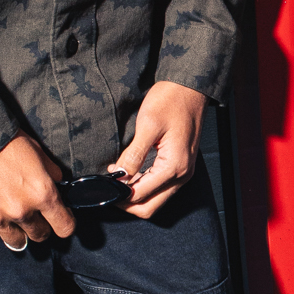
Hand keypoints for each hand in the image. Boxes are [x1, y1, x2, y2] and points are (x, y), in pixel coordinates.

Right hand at [0, 135, 74, 247]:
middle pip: (40, 236)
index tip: (61, 218)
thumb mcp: (39, 154)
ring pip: (17, 242)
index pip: (65, 227)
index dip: (65, 223)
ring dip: (19, 232)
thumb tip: (59, 188)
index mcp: (42, 194)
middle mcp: (21, 211)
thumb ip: (52, 175)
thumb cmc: (8, 142)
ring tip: (14, 219)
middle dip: (41, 226)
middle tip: (35, 214)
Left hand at [113, 81, 205, 219]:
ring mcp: (184, 171)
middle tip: (108, 189)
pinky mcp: (182, 165)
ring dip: (135, 195)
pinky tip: (131, 174)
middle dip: (127, 203)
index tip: (103, 185)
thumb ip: (133, 155)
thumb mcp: (148, 125)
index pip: (141, 195)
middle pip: (150, 207)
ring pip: (156, 199)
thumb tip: (119, 177)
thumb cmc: (172, 100)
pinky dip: (145, 187)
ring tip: (117, 180)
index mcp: (174, 166)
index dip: (118, 195)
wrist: (190, 87)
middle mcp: (182, 174)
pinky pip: (161, 187)